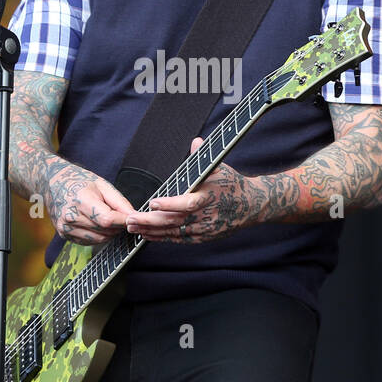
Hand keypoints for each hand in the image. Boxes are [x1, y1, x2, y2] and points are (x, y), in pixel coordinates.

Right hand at [47, 163, 134, 244]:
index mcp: (80, 199)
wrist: (53, 183)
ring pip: (98, 239)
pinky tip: (97, 224)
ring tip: (109, 219)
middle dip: (117, 226)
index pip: (107, 219)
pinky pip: (89, 241)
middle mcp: (70, 215)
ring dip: (109, 232)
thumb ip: (119, 202)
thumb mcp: (102, 185)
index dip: (122, 221)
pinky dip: (98, 235)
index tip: (132, 218)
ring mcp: (65, 227)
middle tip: (120, 217)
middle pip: (104, 230)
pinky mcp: (63, 234)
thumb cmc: (80, 181)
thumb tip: (133, 216)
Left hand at [125, 138, 259, 243]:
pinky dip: (162, 238)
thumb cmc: (232, 184)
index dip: (170, 204)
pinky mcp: (202, 238)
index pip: (188, 203)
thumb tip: (196, 141)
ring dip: (151, 231)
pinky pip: (179, 239)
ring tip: (132, 227)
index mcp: (208, 197)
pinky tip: (147, 235)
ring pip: (173, 233)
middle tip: (130, 219)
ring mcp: (203, 229)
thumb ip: (204, 157)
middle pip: (174, 221)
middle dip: (150, 222)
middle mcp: (205, 216)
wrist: (250, 206)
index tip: (153, 203)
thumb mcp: (220, 168)